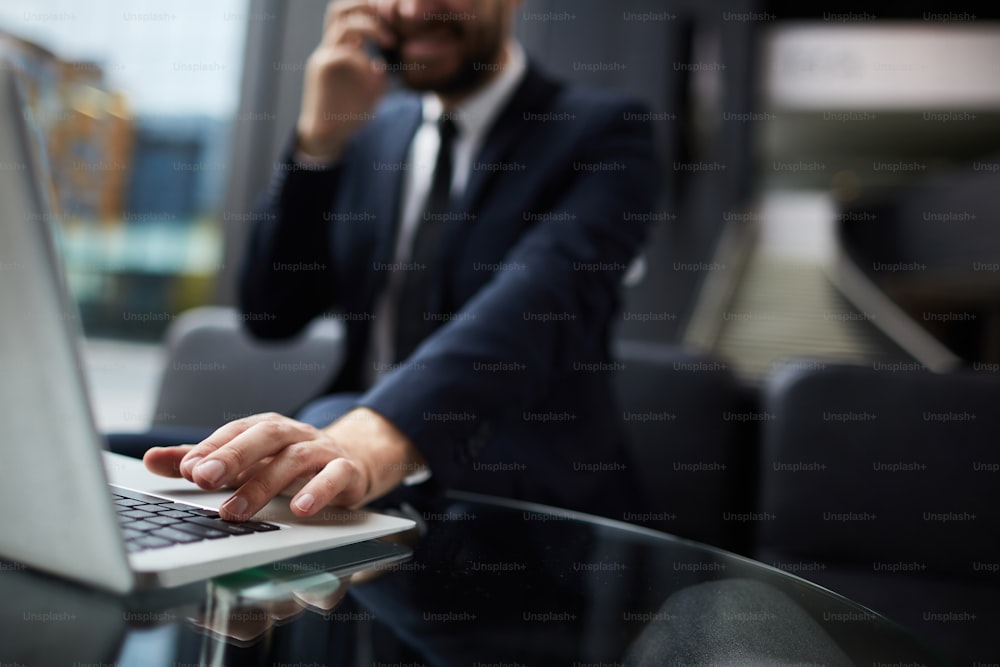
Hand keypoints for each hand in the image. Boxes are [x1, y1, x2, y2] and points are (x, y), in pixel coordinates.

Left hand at [143, 408, 424, 520]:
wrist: (355, 460)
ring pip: (294, 459)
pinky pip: (336, 476)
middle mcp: (294, 434)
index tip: (186, 469)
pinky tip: (300, 509)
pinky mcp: (348, 471)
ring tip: (237, 511)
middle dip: (232, 456)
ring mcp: (322, 451)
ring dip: (264, 484)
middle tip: (203, 478)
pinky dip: (318, 490)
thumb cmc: (291, 462)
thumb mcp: (248, 461)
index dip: (212, 447)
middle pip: (264, 435)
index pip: (236, 431)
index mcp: (267, 428)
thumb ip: (204, 461)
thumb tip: (152, 459)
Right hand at [296, 0, 393, 159]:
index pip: (348, 17)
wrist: (327, 136)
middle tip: (387, 10)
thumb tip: (383, 65)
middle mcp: (329, 49)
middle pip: (338, 11)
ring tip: (390, 41)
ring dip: (370, 28)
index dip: (368, 9)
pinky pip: (346, 55)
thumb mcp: (371, 89)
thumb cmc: (349, 113)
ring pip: (343, 27)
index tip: (392, 14)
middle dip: (362, 5)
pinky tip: (375, 75)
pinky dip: (365, 62)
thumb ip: (378, 73)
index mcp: (340, 50)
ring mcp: (324, 57)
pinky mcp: (322, 69)